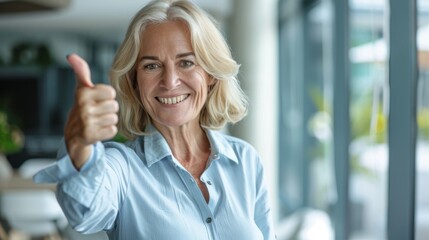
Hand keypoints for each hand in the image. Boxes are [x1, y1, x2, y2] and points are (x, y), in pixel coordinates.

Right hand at [64, 54, 118, 169]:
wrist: (73, 135)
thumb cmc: (82, 108)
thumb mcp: (81, 89)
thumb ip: (81, 72)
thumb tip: (71, 55)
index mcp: (83, 93)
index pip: (111, 92)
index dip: (107, 98)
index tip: (97, 101)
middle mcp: (83, 107)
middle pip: (114, 106)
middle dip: (108, 110)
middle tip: (97, 113)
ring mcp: (86, 122)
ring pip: (114, 118)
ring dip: (108, 121)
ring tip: (97, 121)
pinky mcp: (91, 135)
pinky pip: (113, 130)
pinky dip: (108, 132)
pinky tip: (98, 130)